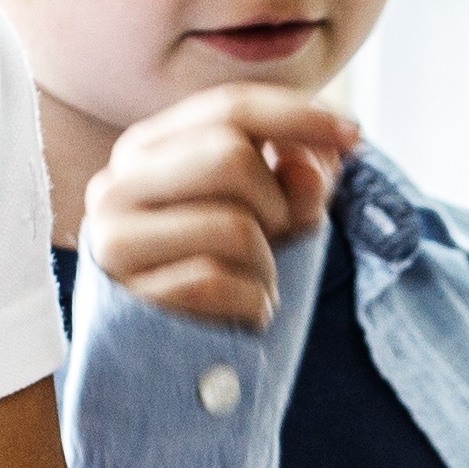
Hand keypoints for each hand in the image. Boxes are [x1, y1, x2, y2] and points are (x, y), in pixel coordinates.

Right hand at [81, 86, 352, 329]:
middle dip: (278, 202)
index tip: (354, 135)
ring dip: (267, 264)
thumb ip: (298, 179)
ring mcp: (113, 242)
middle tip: (277, 237)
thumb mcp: (270, 214)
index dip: (298, 116)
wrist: (174, 359)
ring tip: (254, 282)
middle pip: (232, 157)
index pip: (230, 108)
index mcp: (146, 148)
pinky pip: (217, 284)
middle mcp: (116, 186)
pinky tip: (243, 313)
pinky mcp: (128, 297)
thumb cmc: (222, 268)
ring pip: (233, 226)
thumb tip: (304, 169)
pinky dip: (252, 303)